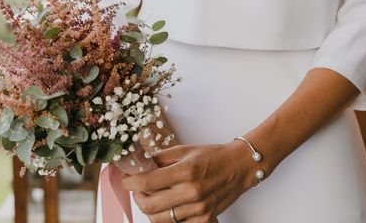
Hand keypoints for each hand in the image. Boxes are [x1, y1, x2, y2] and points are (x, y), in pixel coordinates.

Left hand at [121, 140, 258, 221]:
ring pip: (159, 220)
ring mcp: (199, 209)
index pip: (147, 182)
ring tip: (153, 196)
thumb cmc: (212, 156)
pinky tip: (170, 204)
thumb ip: (159, 158)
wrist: (239, 167)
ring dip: (150, 209)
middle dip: (137, 197)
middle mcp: (192, 193)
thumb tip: (137, 164)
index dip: (130, 182)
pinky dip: (168, 216)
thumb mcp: (184, 150)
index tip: (126, 179)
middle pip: (148, 206)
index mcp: (186, 171)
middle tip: (137, 189)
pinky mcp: (205, 220)